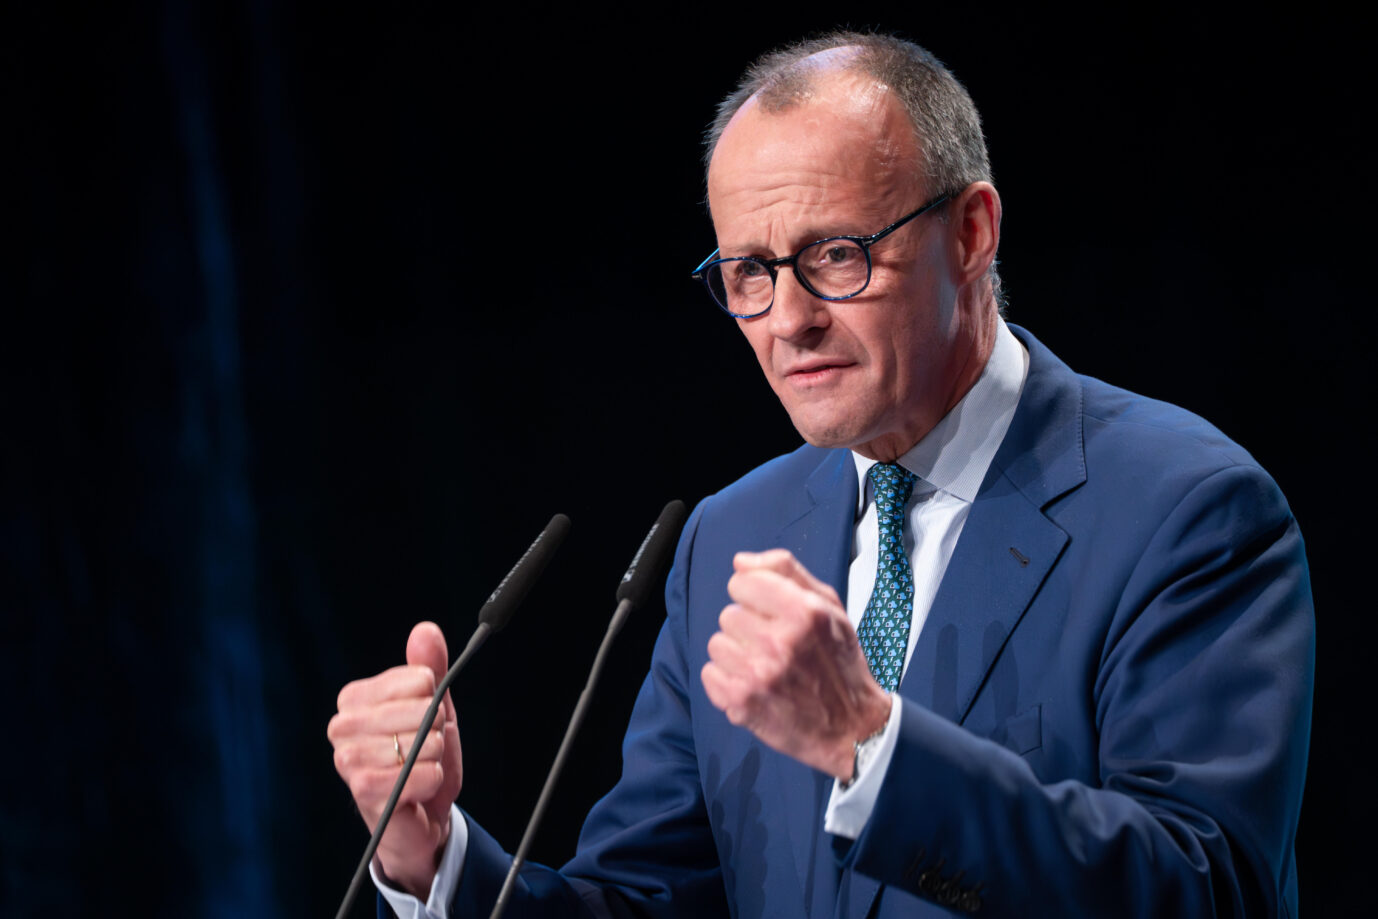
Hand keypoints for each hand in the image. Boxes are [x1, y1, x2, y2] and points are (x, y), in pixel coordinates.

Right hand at [327, 621, 461, 897]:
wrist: (421, 814)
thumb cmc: (422, 757)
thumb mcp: (434, 707)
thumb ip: (430, 667)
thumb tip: (425, 630)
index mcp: (356, 698)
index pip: (420, 679)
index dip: (435, 700)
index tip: (425, 718)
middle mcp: (343, 724)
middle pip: (422, 709)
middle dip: (435, 731)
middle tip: (423, 748)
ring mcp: (347, 758)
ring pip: (420, 742)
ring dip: (433, 757)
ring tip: (419, 767)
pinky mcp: (361, 789)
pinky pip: (415, 774)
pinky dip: (430, 781)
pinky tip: (418, 788)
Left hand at [701, 550, 890, 778]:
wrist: (851, 727)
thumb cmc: (839, 662)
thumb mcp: (830, 607)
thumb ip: (786, 572)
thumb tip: (739, 562)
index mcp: (804, 611)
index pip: (741, 582)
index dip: (753, 596)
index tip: (769, 612)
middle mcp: (780, 641)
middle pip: (728, 615)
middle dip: (747, 628)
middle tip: (774, 646)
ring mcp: (759, 674)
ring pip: (716, 644)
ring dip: (736, 654)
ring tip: (764, 666)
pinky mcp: (743, 703)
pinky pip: (709, 675)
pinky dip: (726, 681)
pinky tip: (753, 686)